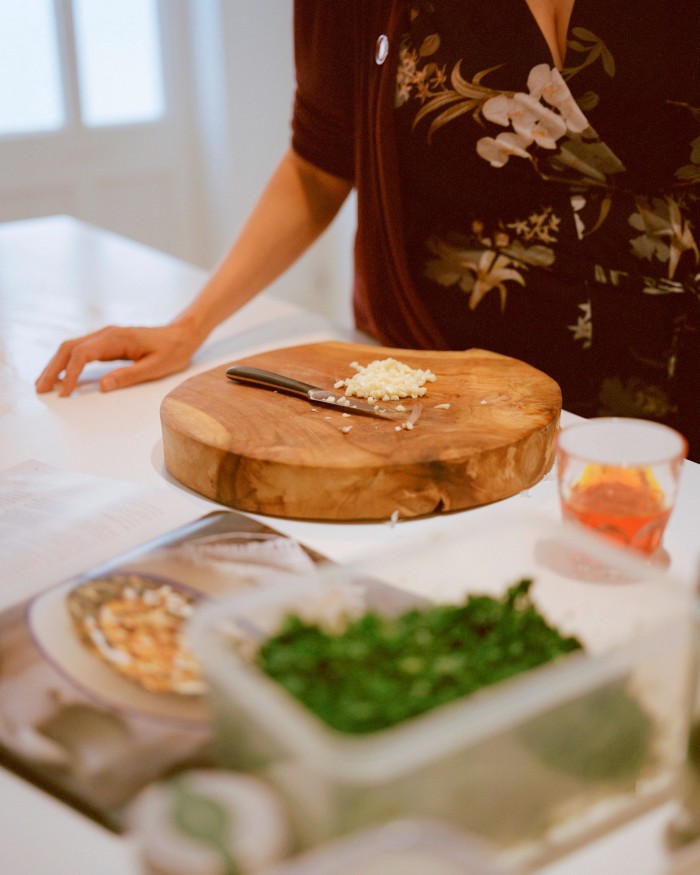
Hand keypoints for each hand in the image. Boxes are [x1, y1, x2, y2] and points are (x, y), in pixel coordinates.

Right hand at [35, 323, 200, 395]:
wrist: (182, 336)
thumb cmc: (172, 351)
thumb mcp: (155, 368)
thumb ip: (128, 376)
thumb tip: (103, 386)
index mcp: (117, 338)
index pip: (83, 354)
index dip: (70, 374)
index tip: (63, 392)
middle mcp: (107, 334)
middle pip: (70, 348)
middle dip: (53, 368)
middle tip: (40, 388)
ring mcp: (106, 337)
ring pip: (72, 348)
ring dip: (56, 365)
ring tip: (44, 383)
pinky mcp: (107, 342)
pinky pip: (81, 351)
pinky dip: (68, 362)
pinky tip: (62, 375)